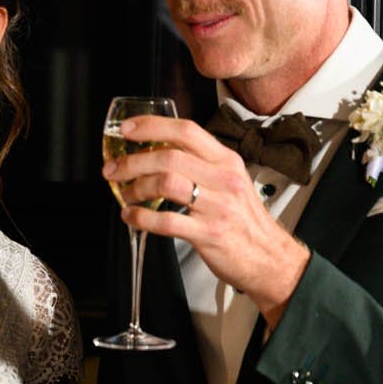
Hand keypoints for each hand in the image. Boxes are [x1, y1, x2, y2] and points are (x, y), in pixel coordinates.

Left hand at [104, 114, 310, 323]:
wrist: (269, 257)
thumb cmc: (244, 219)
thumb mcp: (230, 181)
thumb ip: (201, 164)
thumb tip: (158, 151)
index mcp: (226, 161)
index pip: (187, 131)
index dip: (153, 126)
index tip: (128, 129)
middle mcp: (223, 179)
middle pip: (169, 156)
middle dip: (132, 161)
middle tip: (113, 169)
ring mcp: (217, 206)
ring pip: (165, 183)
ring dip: (135, 188)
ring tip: (124, 194)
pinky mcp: (209, 233)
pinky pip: (167, 221)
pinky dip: (141, 217)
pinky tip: (132, 217)